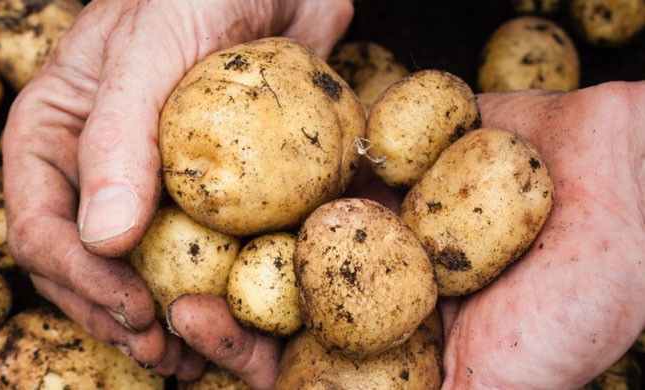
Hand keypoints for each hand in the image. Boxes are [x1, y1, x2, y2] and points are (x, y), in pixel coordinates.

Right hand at [2, 0, 351, 385]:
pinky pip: (196, 253)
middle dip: (117, 316)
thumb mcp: (149, 50)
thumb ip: (118, 137)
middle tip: (166, 351)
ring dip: (162, 321)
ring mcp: (151, 184)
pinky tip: (233, 318)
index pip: (42, 227)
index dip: (82, 282)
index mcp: (56, 135)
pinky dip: (210, 292)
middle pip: (84, 266)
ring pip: (138, 271)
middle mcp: (96, 168)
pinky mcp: (204, 192)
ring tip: (194, 355)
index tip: (135, 311)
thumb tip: (102, 239)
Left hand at [224, 81, 644, 387]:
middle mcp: (383, 280)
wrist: (640, 180)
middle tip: (175, 283)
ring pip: (296, 220)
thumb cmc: (592, 292)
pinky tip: (249, 150)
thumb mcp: (513, 379)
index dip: (244, 350)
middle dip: (227, 291)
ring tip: (190, 212)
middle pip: (283, 292)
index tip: (196, 329)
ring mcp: (387, 216)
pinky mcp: (399, 159)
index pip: (302, 358)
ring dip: (244, 221)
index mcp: (400, 340)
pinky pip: (335, 155)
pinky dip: (294, 156)